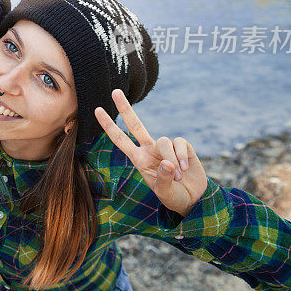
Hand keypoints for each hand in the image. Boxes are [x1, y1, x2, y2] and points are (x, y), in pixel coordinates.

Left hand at [94, 89, 207, 216]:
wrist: (193, 199)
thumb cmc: (173, 196)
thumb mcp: (165, 192)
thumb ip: (164, 179)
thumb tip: (167, 163)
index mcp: (139, 159)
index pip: (120, 140)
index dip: (109, 126)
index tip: (97, 110)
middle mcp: (149, 149)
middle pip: (135, 124)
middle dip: (125, 108)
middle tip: (114, 91)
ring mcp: (166, 147)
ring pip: (164, 141)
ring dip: (172, 160)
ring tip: (179, 177)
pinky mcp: (182, 146)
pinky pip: (180, 143)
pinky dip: (182, 157)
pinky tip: (186, 169)